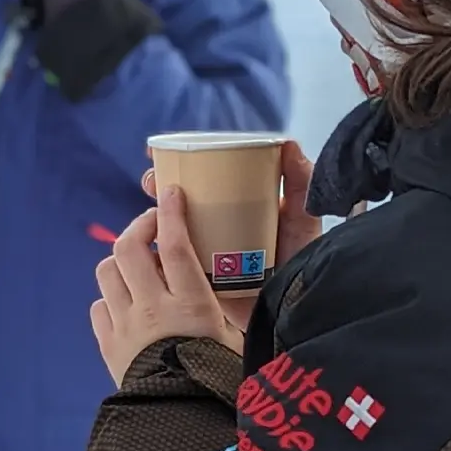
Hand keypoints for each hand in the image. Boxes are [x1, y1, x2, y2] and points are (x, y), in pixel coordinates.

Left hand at [90, 185, 246, 386]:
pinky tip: (127, 304)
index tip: (171, 193)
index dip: (171, 213)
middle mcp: (153, 310)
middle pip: (129, 249)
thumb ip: (228, 306)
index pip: (176, 246)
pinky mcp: (109, 346)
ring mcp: (126, 326)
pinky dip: (111, 299)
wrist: (182, 421)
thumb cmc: (220, 379)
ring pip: (107, 272)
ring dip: (121, 262)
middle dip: (139, 227)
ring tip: (140, 265)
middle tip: (153, 225)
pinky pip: (99, 307)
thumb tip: (242, 282)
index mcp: (191, 305)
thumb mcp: (235, 338)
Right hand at [142, 138, 321, 329]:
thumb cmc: (300, 260)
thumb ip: (300, 183)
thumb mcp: (302, 219)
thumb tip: (287, 144)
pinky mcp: (198, 277)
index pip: (206, 179)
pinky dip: (158, 250)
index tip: (164, 151)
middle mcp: (218, 226)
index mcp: (239, 207)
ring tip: (150, 208)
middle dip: (162, 187)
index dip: (184, 164)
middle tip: (153, 181)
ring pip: (172, 228)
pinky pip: (173, 260)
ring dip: (155, 216)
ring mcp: (206, 252)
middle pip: (182, 201)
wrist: (291, 306)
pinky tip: (148, 241)